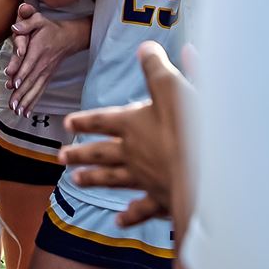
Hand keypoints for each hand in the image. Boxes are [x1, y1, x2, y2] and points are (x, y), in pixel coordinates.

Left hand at [5, 4, 89, 115]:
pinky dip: (33, 102)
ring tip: (17, 112)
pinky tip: (26, 112)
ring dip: (26, 101)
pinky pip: (40, 91)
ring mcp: (46, 72)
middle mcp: (43, 64)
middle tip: (12, 104)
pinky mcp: (47, 78)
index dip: (21, 73)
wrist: (68, 37)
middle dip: (21, 93)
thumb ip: (27, 22)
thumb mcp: (39, 20)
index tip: (14, 84)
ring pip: (35, 89)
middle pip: (30, 80)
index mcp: (39, 49)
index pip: (29, 63)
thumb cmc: (50, 28)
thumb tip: (15, 27)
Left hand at [60, 41, 194, 226]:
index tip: (67, 124)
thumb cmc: (191, 128)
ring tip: (76, 181)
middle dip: (80, 153)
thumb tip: (145, 46)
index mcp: (133, 124)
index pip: (102, 120)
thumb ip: (158, 66)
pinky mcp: (162, 200)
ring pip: (112, 180)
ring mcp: (145, 179)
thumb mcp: (174, 87)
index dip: (85, 120)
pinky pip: (141, 209)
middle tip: (60, 157)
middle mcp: (133, 153)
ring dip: (93, 180)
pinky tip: (118, 222)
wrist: (208, 176)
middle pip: (100, 152)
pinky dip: (129, 216)